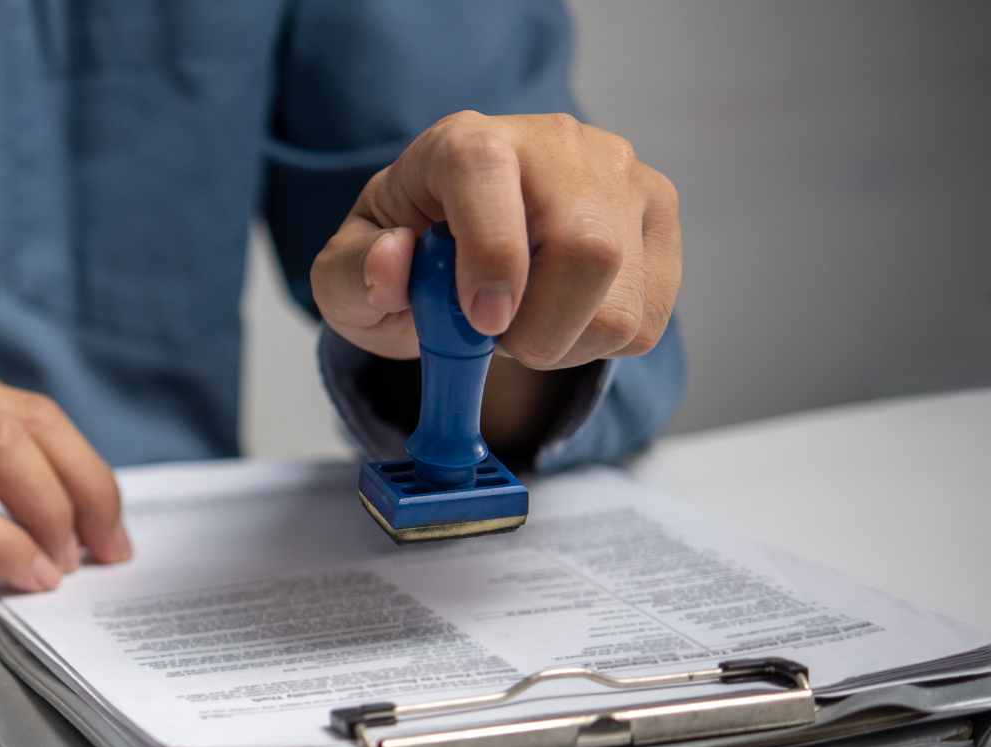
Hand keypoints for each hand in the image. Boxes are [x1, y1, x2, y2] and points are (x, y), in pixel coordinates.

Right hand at [0, 323, 131, 625]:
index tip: (103, 518)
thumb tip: (51, 490)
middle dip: (86, 488)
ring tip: (62, 562)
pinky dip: (5, 545)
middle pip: (24, 419)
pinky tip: (25, 574)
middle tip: (104, 545)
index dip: (80, 464)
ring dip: (53, 513)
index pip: (19, 401)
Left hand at [311, 112, 679, 371]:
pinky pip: (645, 320)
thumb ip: (352, 274)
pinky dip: (594, 345)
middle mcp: (553, 143)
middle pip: (585, 246)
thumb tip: (394, 262)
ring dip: (561, 343)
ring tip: (521, 323)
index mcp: (464, 143)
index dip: (490, 255)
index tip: (481, 321)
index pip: (487, 173)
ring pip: (620, 299)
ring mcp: (619, 176)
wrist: (463, 253)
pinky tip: (560, 317)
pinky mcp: (658, 217)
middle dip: (537, 327)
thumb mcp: (347, 276)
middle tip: (495, 339)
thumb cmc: (406, 259)